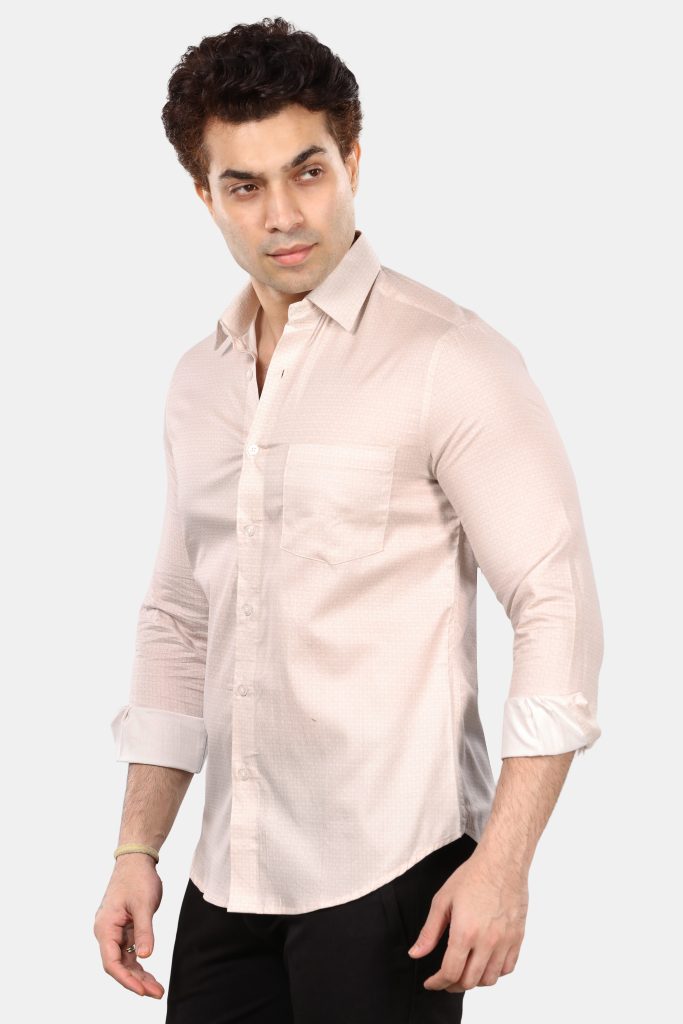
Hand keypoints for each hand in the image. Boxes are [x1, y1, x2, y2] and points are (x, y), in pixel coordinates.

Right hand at [93, 854, 164, 997]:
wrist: (136, 859)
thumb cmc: (137, 878)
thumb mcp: (144, 904)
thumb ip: (144, 930)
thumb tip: (146, 956)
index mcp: (105, 927)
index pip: (112, 962)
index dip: (126, 979)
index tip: (143, 991)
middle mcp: (106, 932)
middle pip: (118, 965)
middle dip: (136, 981)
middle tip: (157, 993)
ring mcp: (114, 931)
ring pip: (125, 961)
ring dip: (139, 975)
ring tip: (157, 989)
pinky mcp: (123, 929)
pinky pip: (130, 951)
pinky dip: (140, 963)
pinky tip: (150, 974)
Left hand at [407, 848, 527, 991]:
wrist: (502, 863)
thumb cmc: (472, 877)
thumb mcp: (442, 900)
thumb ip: (429, 932)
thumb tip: (415, 954)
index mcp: (465, 933)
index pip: (450, 972)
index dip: (437, 983)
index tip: (431, 983)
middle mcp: (487, 942)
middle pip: (469, 981)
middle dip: (453, 985)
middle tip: (445, 979)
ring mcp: (505, 942)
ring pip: (490, 979)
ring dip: (474, 981)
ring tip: (464, 972)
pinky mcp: (518, 938)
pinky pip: (508, 968)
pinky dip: (495, 973)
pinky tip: (485, 964)